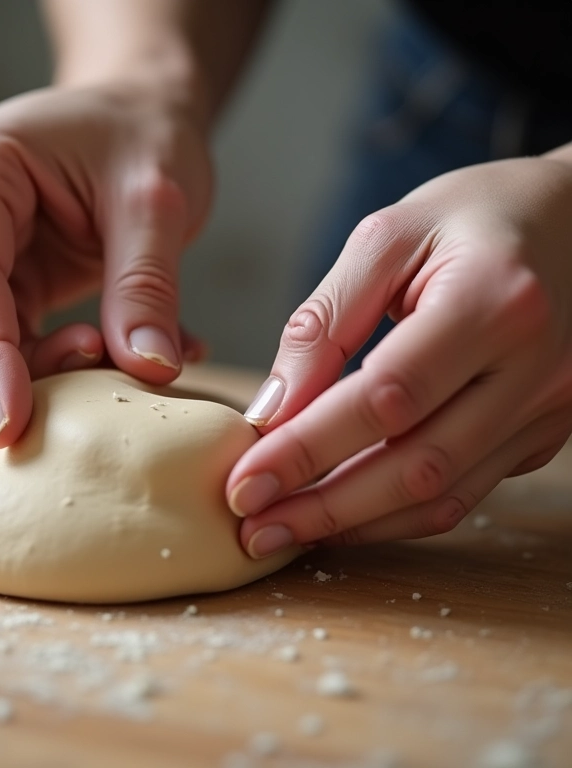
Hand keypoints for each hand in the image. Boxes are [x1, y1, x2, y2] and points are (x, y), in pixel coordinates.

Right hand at [0, 84, 211, 445]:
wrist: (137, 117)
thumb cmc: (144, 136)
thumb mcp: (157, 202)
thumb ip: (147, 287)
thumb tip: (150, 369)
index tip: (14, 425)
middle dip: (11, 378)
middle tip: (96, 389)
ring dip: (33, 378)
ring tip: (112, 358)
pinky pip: (0, 346)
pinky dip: (45, 370)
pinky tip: (104, 359)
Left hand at [227, 155, 571, 557]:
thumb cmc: (476, 216)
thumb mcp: (390, 237)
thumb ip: (327, 321)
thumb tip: (272, 407)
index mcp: (494, 302)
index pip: (386, 398)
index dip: (308, 447)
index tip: (245, 480)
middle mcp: (534, 369)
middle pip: (415, 464)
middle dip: (323, 506)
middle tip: (253, 527)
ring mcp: (548, 409)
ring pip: (442, 494)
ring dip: (355, 523)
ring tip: (283, 532)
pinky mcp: (543, 432)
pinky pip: (465, 491)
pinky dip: (398, 514)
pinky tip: (344, 516)